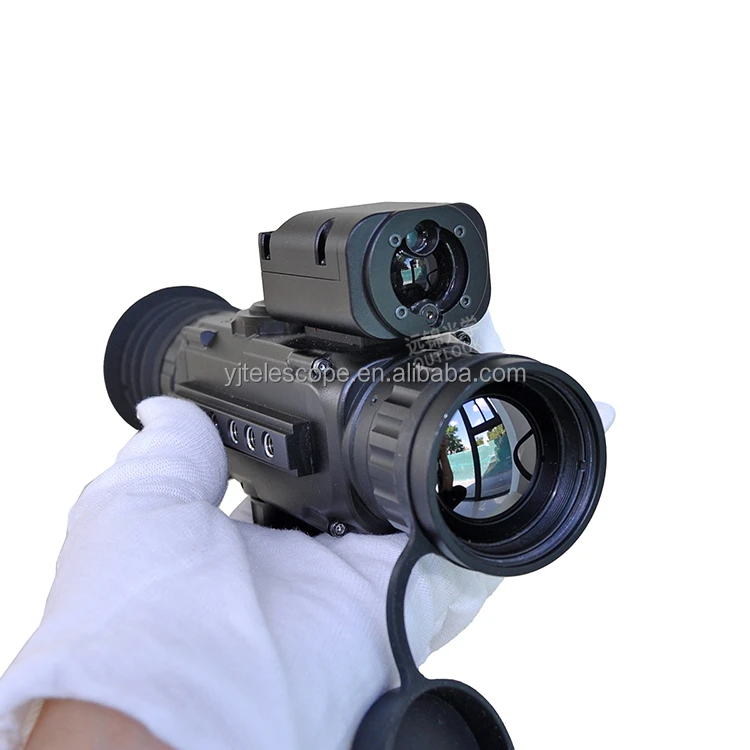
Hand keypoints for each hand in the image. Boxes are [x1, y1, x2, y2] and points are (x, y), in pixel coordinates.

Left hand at [0, 396, 500, 749]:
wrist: (177, 706)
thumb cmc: (132, 616)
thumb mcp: (136, 501)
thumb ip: (171, 446)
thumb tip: (167, 407)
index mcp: (243, 537)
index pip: (296, 478)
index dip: (322, 439)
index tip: (343, 397)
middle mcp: (304, 564)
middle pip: (362, 501)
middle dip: (389, 458)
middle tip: (415, 402)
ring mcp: (357, 587)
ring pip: (419, 527)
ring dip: (442, 484)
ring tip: (460, 424)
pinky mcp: (402, 607)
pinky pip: (462, 568)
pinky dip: (481, 534)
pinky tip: (490, 480)